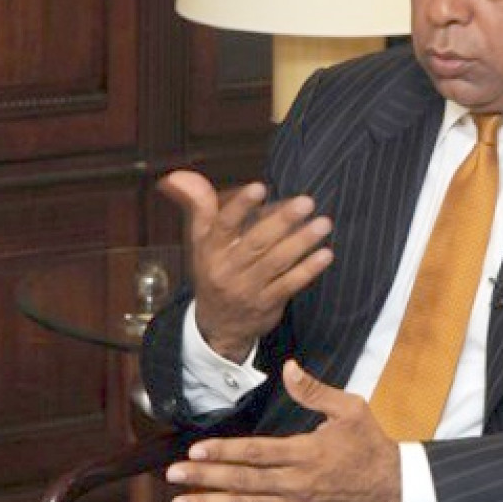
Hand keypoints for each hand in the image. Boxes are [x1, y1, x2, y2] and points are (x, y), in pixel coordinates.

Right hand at [157, 170, 333, 360]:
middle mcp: (228, 269)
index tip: (259, 187)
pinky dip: (308, 270)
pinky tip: (325, 254)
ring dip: (301, 242)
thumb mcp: (201, 241)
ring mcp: (248, 289)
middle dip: (283, 221)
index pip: (223, 225)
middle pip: (256, 243)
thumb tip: (177, 175)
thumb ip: (199, 205)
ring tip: (323, 224)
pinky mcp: (267, 304)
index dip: (240, 206)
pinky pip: (289, 285)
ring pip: (276, 263)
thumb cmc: (214, 271)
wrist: (217, 326)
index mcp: (211, 250)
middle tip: (306, 202)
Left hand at [165, 360, 401, 501]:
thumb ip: (315, 391)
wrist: (392, 488)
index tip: (195, 451)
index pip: (256, 453)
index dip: (223, 452)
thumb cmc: (370, 445)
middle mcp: (296, 483)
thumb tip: (289, 368)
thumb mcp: (351, 409)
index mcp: (306, 453)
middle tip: (173, 476)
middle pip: (243, 482)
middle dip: (204, 479)